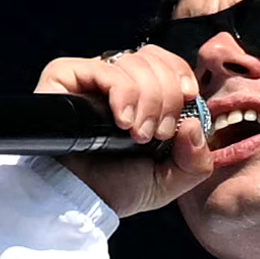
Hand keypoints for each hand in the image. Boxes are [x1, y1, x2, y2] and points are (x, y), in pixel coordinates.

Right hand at [38, 41, 220, 214]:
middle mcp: (112, 81)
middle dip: (165, 96)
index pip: (163, 60)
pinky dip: (123, 93)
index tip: (187, 99)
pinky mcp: (63, 77)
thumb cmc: (115, 188)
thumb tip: (193, 124)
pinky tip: (121, 121)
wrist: (79, 200)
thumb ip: (196, 159)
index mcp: (138, 94)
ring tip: (136, 134)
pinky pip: (103, 69)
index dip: (179, 74)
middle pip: (151, 58)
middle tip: (155, 133)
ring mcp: (88, 78)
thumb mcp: (170, 179)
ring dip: (146, 99)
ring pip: (132, 62)